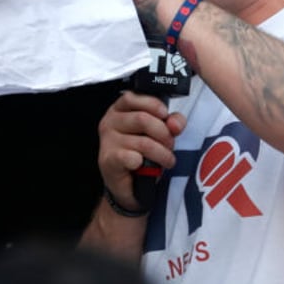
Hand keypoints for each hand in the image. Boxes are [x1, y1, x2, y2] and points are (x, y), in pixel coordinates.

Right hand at [97, 90, 185, 207]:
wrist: (130, 186)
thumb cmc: (143, 154)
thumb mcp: (160, 133)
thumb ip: (170, 123)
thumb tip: (175, 123)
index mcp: (120, 109)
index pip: (133, 97)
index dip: (153, 105)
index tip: (165, 115)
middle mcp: (110, 122)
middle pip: (142, 119)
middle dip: (163, 134)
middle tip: (170, 146)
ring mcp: (107, 141)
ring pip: (143, 141)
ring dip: (162, 153)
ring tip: (167, 160)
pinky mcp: (108, 159)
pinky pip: (133, 157)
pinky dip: (146, 164)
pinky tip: (146, 166)